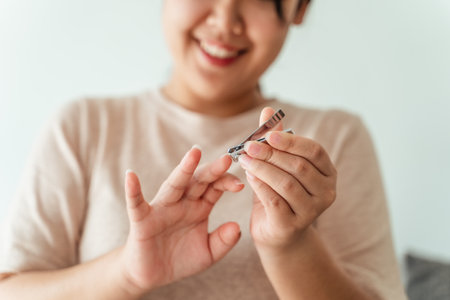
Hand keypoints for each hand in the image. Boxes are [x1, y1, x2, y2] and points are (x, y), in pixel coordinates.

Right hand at [120, 147, 243, 294]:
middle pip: (198, 181)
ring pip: (174, 185)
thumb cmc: (180, 259)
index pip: (215, 188)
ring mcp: (162, 208)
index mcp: (199, 207)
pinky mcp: (142, 220)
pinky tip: (131, 176)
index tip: (240, 184)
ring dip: (184, 169)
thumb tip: (237, 227)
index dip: (227, 183)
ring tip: (194, 153)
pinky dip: (133, 190)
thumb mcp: (208, 253)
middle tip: (226, 159)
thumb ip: (223, 241)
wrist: (152, 276)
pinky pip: (136, 203)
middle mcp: (182, 203)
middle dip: (212, 170)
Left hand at [241, 107, 336, 251]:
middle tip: (249, 146)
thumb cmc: (279, 193)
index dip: (292, 141)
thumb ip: (275, 140)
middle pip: (299, 167)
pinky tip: (248, 176)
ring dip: (262, 168)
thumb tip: (268, 110)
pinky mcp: (292, 225)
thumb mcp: (278, 165)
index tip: (269, 135)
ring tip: (244, 160)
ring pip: (286, 184)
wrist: (277, 232)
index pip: (315, 151)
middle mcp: (326, 193)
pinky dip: (260, 186)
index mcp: (328, 173)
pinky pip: (275, 201)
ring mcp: (311, 212)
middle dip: (271, 154)